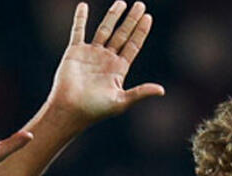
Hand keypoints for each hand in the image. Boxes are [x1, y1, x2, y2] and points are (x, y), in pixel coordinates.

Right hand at [48, 1, 163, 124]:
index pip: (133, 46)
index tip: (148, 17)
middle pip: (122, 34)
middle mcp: (106, 59)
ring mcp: (91, 54)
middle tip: (140, 5)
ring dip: (113, 16)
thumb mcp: (121, 101)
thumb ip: (140, 93)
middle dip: (131, 20)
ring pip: (104, 30)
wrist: (70, 109)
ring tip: (121, 3)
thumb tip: (162, 90)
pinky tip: (83, 6)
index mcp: (118, 69)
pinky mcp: (75, 52)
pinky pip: (78, 31)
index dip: (140, 32)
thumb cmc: (95, 110)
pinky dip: (80, 18)